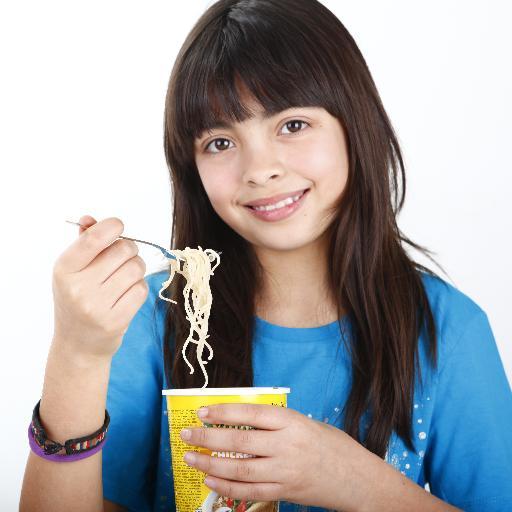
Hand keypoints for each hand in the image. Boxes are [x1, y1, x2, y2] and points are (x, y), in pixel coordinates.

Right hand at [51, 215, 148, 361]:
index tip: (118, 227)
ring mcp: (97, 306)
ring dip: (136, 268)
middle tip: (123, 258)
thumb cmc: (77, 299)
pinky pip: (141, 289)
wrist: (77, 345)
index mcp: (64, 269)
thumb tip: (92, 219)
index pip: (95, 238)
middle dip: (129, 249)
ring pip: (136, 269)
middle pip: (124, 250)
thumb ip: (84, 242)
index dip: (113, 226)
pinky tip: (127, 294)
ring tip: (125, 277)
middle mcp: (78, 287)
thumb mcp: (72, 271)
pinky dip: (139, 288)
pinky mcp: (116, 320)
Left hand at [180, 403, 366, 508]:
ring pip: (240, 469)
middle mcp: (287, 446)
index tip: (203, 411)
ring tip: (189, 457)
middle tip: (186, 434)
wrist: (359, 480)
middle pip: (239, 441)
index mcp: (293, 422)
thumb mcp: (307, 423)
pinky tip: (210, 479)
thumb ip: (277, 423)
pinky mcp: (285, 492)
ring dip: (210, 463)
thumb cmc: (334, 446)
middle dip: (208, 437)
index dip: (224, 411)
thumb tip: (241, 420)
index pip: (251, 413)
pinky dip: (227, 486)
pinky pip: (250, 492)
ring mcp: (285, 472)